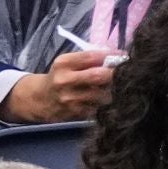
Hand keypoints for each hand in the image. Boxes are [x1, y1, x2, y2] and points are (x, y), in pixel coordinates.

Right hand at [0, 51, 114, 123]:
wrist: (40, 99)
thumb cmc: (59, 77)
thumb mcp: (67, 63)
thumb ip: (87, 60)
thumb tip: (115, 57)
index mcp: (64, 63)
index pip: (91, 56)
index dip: (111, 55)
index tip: (124, 56)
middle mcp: (65, 81)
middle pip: (98, 76)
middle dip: (116, 74)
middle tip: (127, 72)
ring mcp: (70, 99)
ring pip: (102, 94)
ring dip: (114, 91)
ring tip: (120, 87)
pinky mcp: (76, 113)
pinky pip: (98, 107)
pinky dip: (107, 103)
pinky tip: (111, 100)